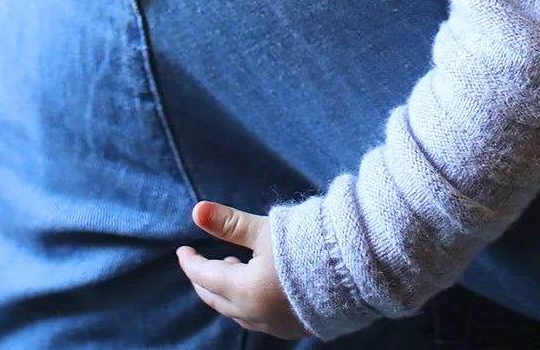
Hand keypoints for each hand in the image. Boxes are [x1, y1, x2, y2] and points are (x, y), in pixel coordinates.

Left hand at [175, 201, 309, 340]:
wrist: (358, 270)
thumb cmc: (311, 245)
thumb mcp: (266, 230)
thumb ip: (230, 223)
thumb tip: (196, 210)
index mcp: (245, 291)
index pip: (205, 277)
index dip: (190, 263)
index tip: (182, 251)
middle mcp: (257, 315)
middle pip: (217, 300)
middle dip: (205, 280)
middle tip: (200, 262)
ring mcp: (276, 326)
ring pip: (237, 312)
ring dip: (227, 292)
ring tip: (232, 266)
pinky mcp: (295, 328)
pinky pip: (259, 319)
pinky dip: (248, 302)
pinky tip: (257, 286)